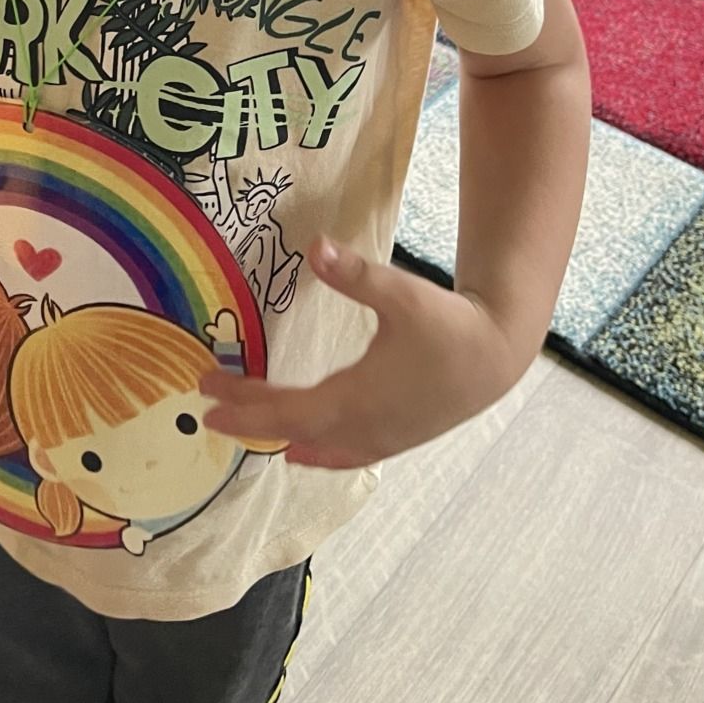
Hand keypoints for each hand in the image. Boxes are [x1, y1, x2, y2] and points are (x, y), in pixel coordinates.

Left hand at [200, 238, 519, 468]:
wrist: (495, 358)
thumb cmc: (449, 325)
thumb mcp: (402, 294)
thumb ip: (357, 275)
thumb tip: (314, 247)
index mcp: (357, 398)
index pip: (287, 412)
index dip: (246, 408)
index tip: (207, 397)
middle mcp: (363, 428)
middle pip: (292, 430)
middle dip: (249, 417)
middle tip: (207, 403)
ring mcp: (380, 439)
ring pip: (316, 447)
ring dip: (276, 435)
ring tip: (241, 424)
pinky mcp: (395, 439)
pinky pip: (342, 455)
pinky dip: (313, 452)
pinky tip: (300, 451)